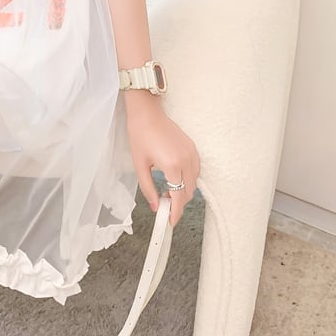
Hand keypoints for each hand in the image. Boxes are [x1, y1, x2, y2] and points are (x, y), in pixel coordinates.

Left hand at [125, 94, 200, 227]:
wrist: (147, 114)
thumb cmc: (140, 136)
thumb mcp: (139, 165)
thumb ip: (148, 187)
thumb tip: (154, 205)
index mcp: (172, 165)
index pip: (178, 196)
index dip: (175, 212)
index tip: (170, 221)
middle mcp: (186, 160)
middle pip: (188, 192)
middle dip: (178, 204)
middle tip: (164, 206)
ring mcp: (192, 153)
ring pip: (194, 182)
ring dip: (183, 191)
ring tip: (167, 192)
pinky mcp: (193, 148)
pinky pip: (196, 171)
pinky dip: (188, 180)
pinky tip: (174, 179)